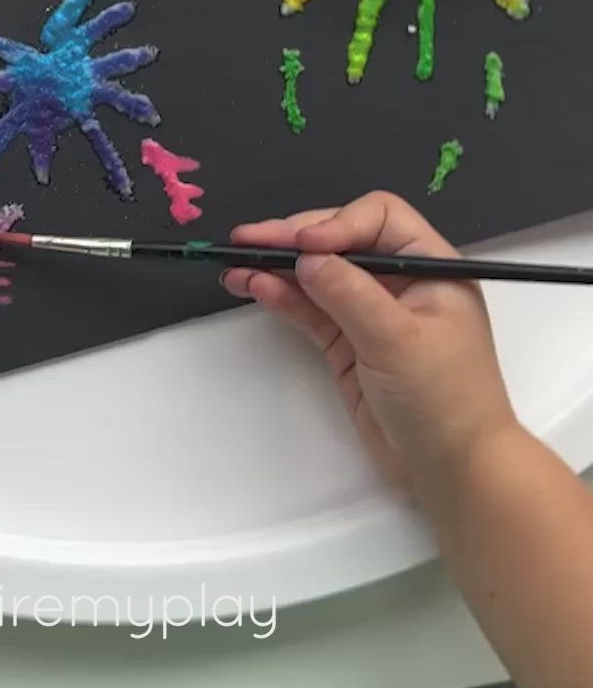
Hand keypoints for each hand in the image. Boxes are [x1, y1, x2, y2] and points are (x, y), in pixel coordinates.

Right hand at [222, 192, 521, 490]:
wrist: (453, 469)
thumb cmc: (443, 398)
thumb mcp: (399, 340)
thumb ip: (350, 294)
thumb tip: (305, 256)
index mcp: (430, 266)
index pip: (379, 219)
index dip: (337, 222)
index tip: (303, 246)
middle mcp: (400, 282)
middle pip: (341, 241)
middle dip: (295, 238)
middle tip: (247, 241)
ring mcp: (371, 313)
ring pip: (319, 275)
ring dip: (278, 267)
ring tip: (234, 265)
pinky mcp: (348, 344)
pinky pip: (311, 309)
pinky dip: (283, 296)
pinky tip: (254, 287)